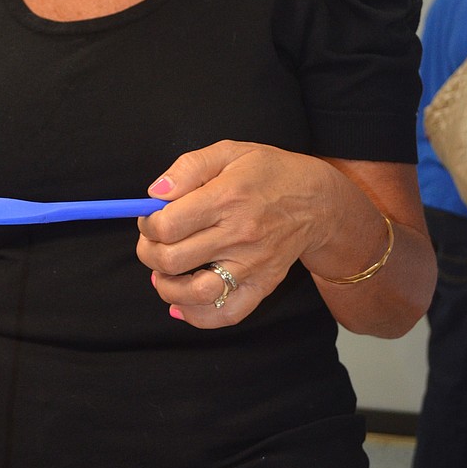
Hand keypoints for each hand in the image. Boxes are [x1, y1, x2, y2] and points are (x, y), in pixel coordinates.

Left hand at [137, 141, 329, 326]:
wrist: (318, 201)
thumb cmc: (269, 173)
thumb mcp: (229, 152)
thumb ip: (188, 168)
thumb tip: (154, 193)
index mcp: (227, 198)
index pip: (168, 225)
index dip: (147, 224)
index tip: (151, 219)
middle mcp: (239, 235)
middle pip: (173, 260)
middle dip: (149, 253)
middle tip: (153, 243)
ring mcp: (252, 265)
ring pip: (195, 293)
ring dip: (166, 287)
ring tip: (164, 273)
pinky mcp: (263, 285)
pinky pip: (226, 314)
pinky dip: (196, 315)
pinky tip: (181, 302)